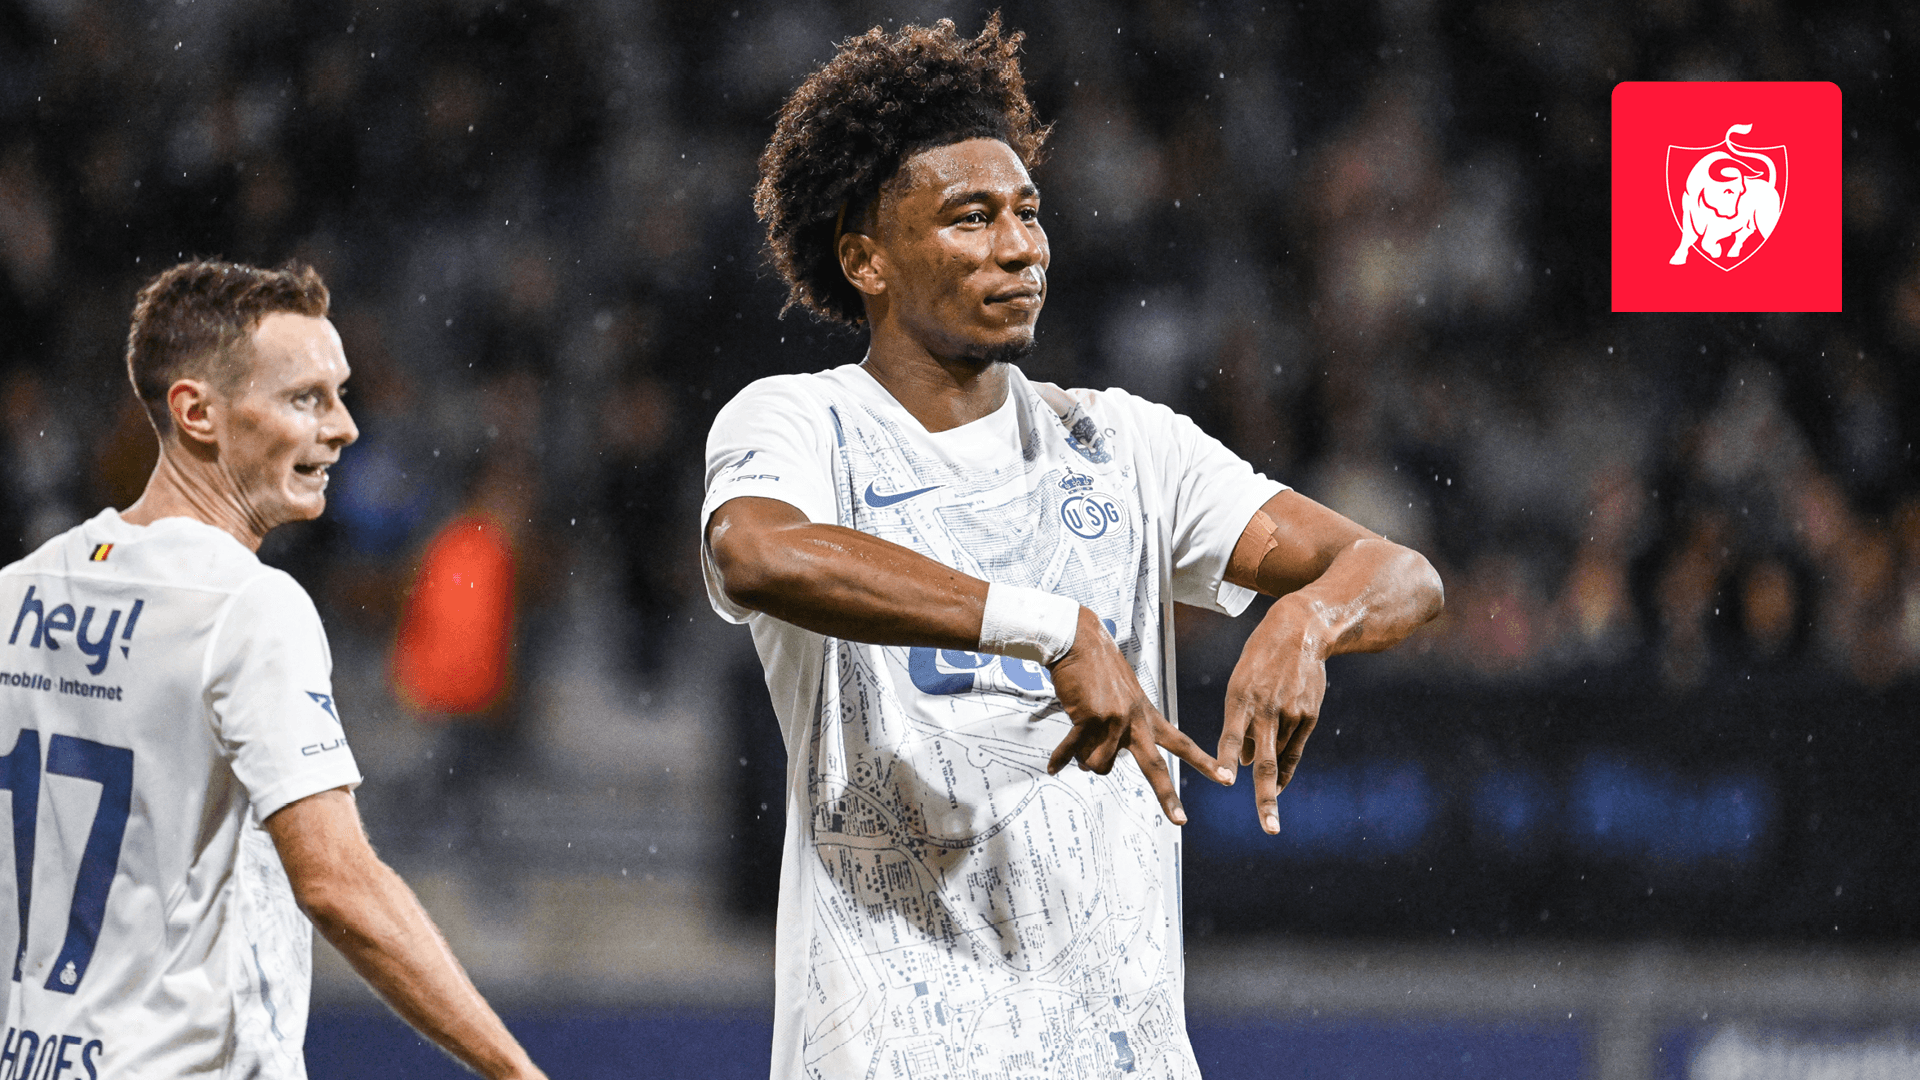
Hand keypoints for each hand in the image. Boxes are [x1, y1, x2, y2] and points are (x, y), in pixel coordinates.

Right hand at [1045, 607, 1224, 824]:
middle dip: (1168, 796)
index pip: (1181, 742)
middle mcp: (1135, 720)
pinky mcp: (1090, 718)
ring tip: (1077, 744)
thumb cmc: (1095, 667)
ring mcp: (1114, 720)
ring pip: (1099, 765)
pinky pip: (1074, 752)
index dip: (1203, 762)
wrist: (1078, 641)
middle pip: (1155, 766)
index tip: (1226, 778)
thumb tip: (1096, 763)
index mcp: (1146, 714)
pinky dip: (1061, 759)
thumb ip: (1117, 728)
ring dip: (1085, 759)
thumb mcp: (1120, 696)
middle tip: (1180, 819)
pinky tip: (1054, 766)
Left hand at [1215, 595, 1330, 834]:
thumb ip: (1240, 724)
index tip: (1225, 779)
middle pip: (1265, 762)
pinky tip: (1280, 785)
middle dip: (1265, 798)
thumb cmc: (1260, 660)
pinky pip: (1295, 751)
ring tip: (1262, 791)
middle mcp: (1266, 709)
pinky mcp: (1309, 716)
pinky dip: (1286, 769)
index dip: (1226, 758)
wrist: (1301, 631)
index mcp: (1240, 698)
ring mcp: (1291, 714)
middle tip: (1269, 827)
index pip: (1231, 735)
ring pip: (1278, 757)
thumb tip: (1243, 764)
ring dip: (1268, 776)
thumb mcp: (1241, 683)